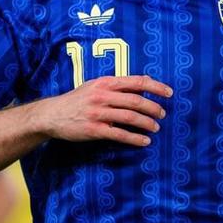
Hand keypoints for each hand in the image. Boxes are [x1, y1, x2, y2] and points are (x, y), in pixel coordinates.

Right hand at [38, 75, 172, 145]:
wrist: (52, 114)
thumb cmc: (78, 99)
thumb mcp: (96, 85)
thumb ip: (118, 84)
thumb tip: (144, 81)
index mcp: (106, 82)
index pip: (136, 82)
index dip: (155, 87)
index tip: (169, 93)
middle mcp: (103, 95)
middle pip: (136, 100)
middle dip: (153, 107)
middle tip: (163, 114)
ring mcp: (98, 113)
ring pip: (129, 117)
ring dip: (146, 123)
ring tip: (156, 128)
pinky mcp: (94, 129)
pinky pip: (119, 134)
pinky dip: (134, 138)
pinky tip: (144, 141)